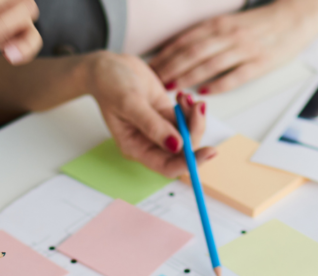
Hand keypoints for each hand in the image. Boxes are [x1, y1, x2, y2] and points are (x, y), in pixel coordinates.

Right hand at [86, 53, 215, 176]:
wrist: (107, 66)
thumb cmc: (110, 85)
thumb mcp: (130, 103)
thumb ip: (153, 126)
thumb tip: (176, 145)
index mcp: (136, 148)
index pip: (168, 166)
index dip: (189, 163)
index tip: (209, 152)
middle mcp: (149, 143)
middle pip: (184, 150)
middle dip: (195, 130)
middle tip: (198, 107)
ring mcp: (160, 129)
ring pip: (188, 133)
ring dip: (194, 117)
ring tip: (185, 97)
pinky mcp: (167, 115)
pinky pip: (187, 118)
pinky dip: (191, 108)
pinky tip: (181, 94)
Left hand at [149, 4, 317, 94]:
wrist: (297, 15)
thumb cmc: (262, 23)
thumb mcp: (231, 22)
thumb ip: (208, 35)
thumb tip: (181, 51)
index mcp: (219, 24)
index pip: (185, 40)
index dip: (166, 54)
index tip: (150, 68)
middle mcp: (228, 34)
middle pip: (192, 52)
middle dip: (171, 67)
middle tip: (154, 82)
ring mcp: (244, 49)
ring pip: (209, 64)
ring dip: (188, 77)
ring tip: (172, 89)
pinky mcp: (260, 63)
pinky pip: (235, 76)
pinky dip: (218, 84)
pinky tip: (204, 92)